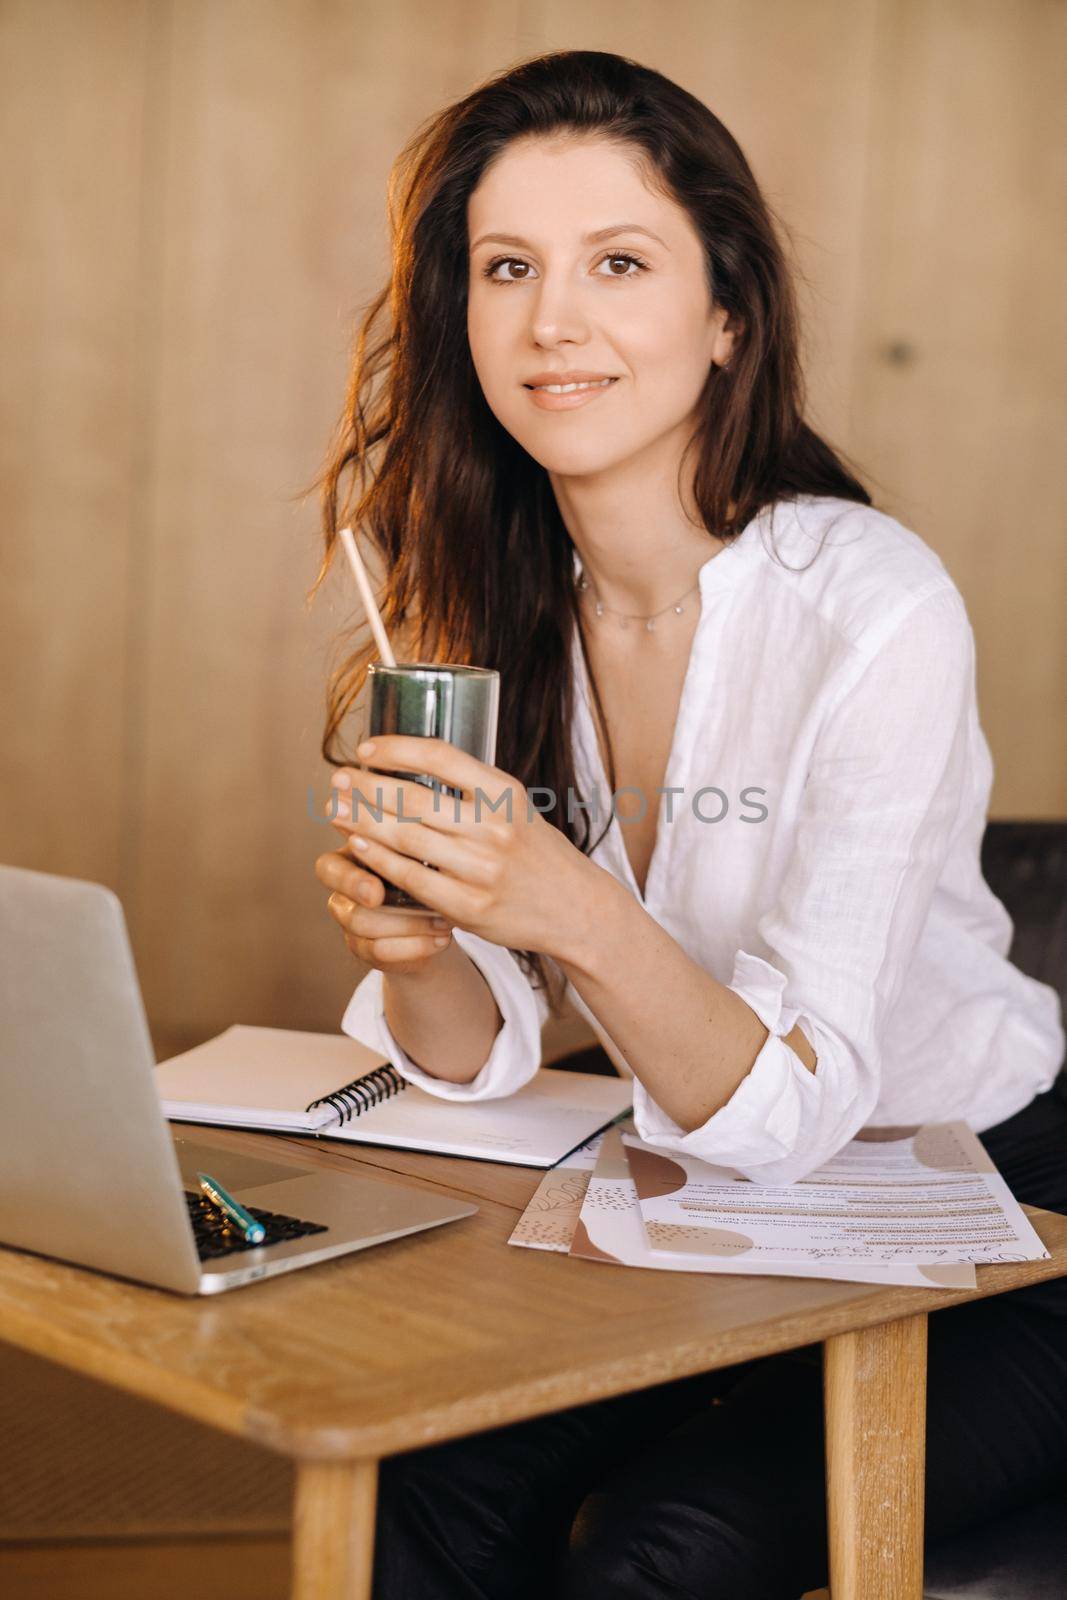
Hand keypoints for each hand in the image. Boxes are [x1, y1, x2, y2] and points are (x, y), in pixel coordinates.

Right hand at [314, 843, 455, 977]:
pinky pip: (381, 951)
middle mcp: (344, 892)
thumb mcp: (423, 852)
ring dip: (408, 924)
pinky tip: (442, 939)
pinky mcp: (365, 950)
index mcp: (351, 860)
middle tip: (387, 898)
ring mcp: (351, 923)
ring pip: (362, 925)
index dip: (349, 879)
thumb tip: (418, 822)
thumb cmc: (429, 869)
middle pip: (338, 902)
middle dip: (364, 896)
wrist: (440, 916)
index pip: (328, 868)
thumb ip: (413, 839)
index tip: (375, 889)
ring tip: (444, 920)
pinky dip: (416, 946)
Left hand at [324, 735, 592, 958]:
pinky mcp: (468, 906)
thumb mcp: (517, 808)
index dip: (396, 748)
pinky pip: (410, 878)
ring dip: (362, 820)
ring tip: (336, 809)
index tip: (365, 748)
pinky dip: (377, 859)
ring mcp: (480, 869)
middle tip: (338, 778)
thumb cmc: (536, 852)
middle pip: (412, 797)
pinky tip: (357, 844)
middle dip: (366, 785)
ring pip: (405, 837)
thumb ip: (474, 790)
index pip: (440, 756)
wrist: (575, 907)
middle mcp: (494, 827)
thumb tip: (411, 764)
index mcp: (505, 792)